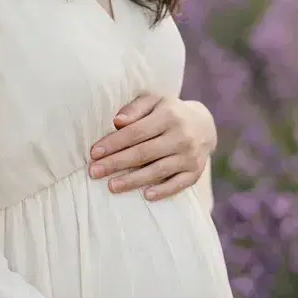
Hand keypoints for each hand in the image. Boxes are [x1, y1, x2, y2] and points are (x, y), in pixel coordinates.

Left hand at [88, 94, 216, 201]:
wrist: (204, 125)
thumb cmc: (168, 112)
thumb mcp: (154, 101)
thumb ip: (135, 109)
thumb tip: (117, 121)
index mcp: (168, 115)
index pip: (136, 132)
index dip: (114, 143)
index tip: (94, 153)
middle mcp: (181, 136)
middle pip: (144, 153)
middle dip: (116, 163)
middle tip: (94, 172)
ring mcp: (190, 155)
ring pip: (158, 170)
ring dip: (133, 180)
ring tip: (111, 186)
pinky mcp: (196, 171)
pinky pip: (179, 184)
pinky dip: (163, 190)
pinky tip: (146, 196)